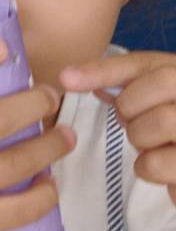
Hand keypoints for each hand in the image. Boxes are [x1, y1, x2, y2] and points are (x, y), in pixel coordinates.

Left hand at [62, 51, 175, 204]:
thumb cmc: (168, 124)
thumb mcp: (147, 94)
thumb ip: (117, 81)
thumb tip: (69, 77)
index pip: (145, 62)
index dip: (103, 70)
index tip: (66, 79)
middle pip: (163, 82)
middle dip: (131, 105)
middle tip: (131, 120)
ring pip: (161, 120)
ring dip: (140, 138)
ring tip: (151, 142)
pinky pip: (156, 162)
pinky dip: (146, 167)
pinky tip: (161, 163)